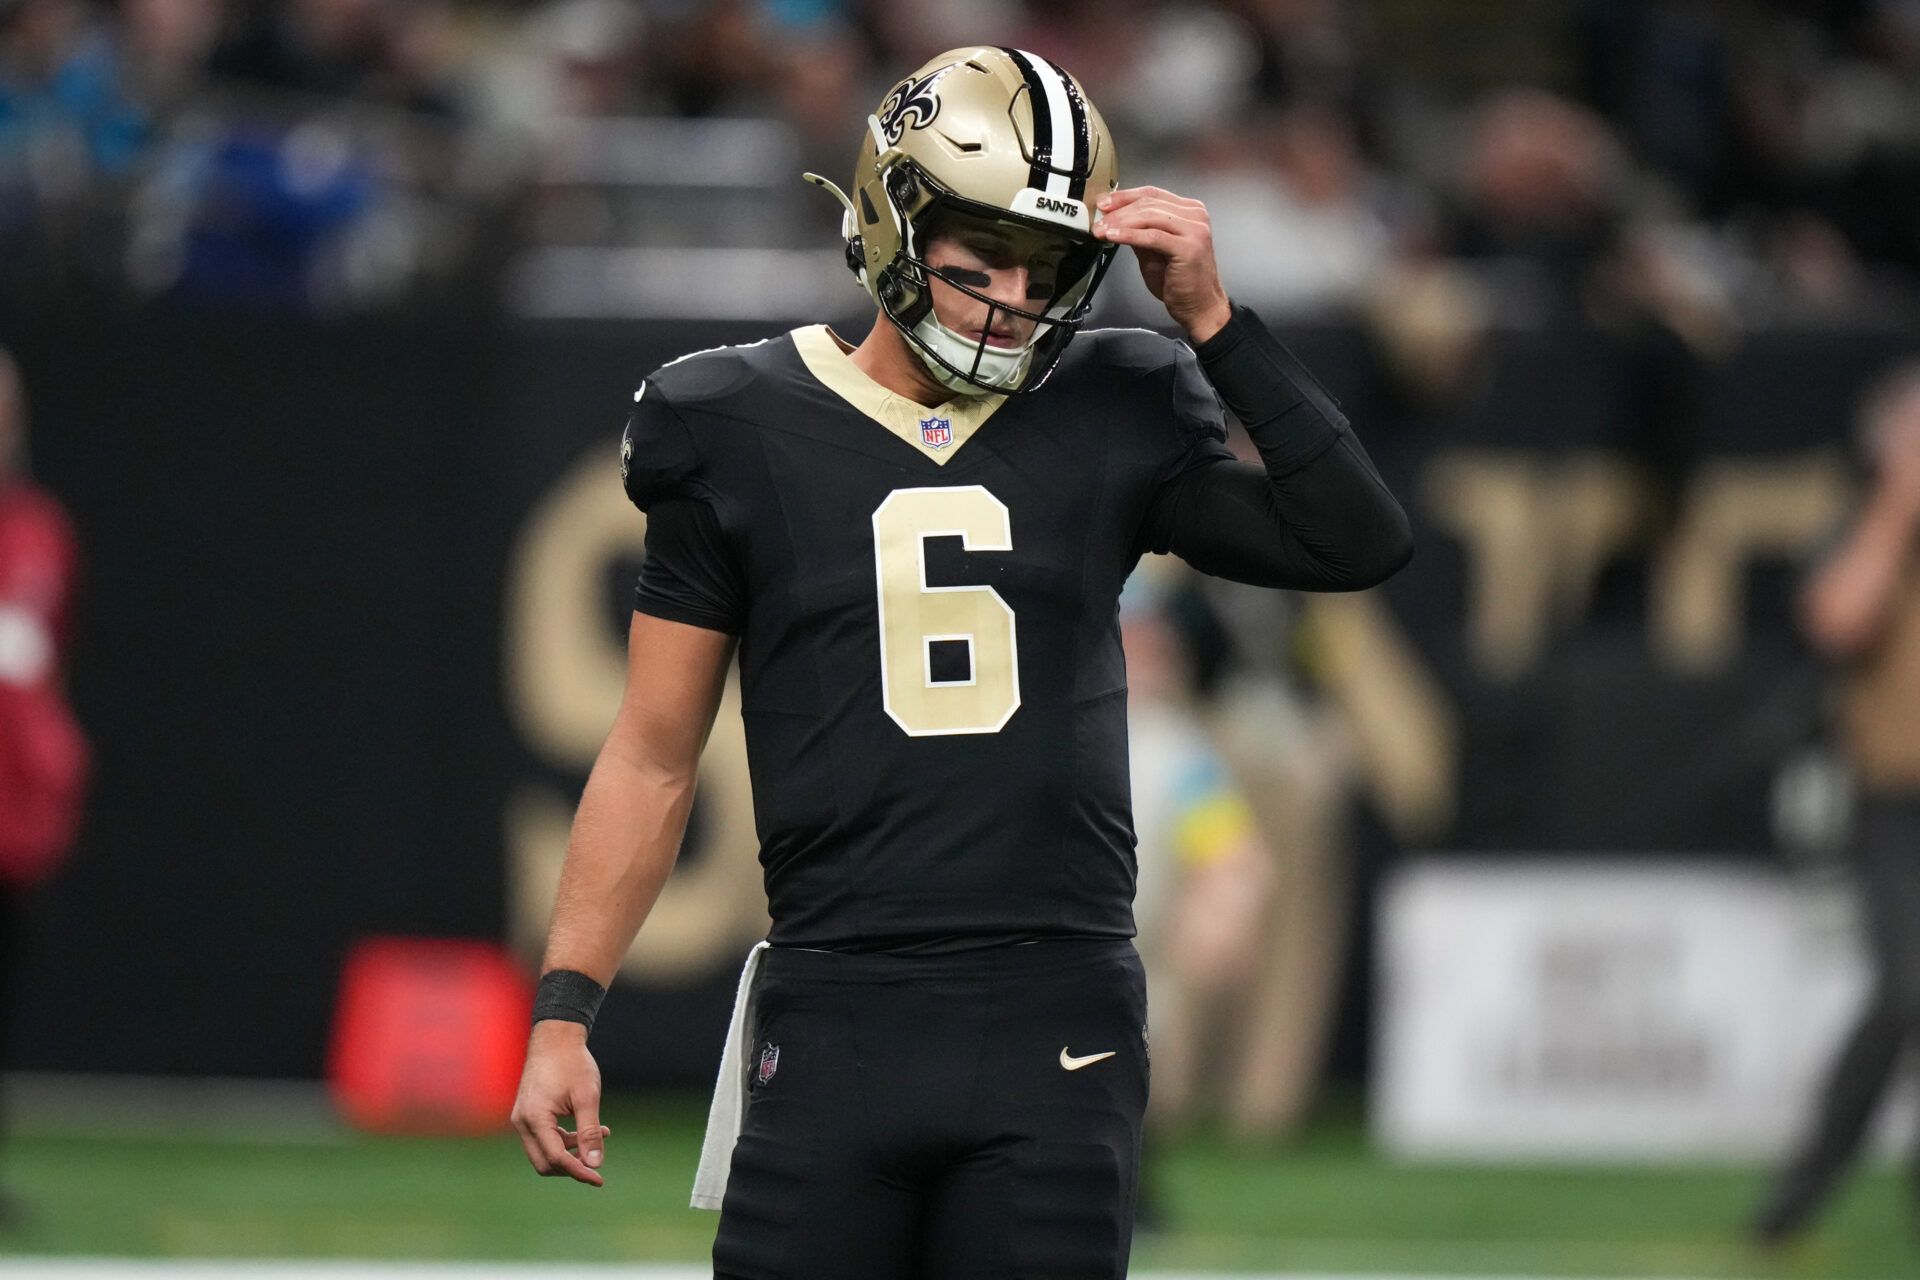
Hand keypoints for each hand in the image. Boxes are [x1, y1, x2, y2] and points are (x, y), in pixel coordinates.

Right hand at [510, 1020, 609, 1186]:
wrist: (555, 1038)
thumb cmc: (572, 1063)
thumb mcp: (587, 1097)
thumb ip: (590, 1131)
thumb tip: (595, 1164)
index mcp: (535, 1118)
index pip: (556, 1158)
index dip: (579, 1171)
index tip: (600, 1179)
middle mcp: (522, 1122)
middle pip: (544, 1162)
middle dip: (571, 1167)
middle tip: (597, 1163)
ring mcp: (522, 1118)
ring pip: (543, 1152)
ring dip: (570, 1152)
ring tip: (601, 1135)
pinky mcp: (528, 1114)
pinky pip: (544, 1138)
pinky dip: (564, 1140)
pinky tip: (589, 1129)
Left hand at [1093, 186, 1231, 342]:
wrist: (1200, 306)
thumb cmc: (1180, 282)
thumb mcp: (1153, 250)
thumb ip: (1139, 232)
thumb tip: (1114, 220)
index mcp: (1190, 211)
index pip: (1152, 194)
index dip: (1125, 196)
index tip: (1104, 203)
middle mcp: (1195, 215)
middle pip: (1149, 203)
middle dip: (1119, 210)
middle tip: (1098, 220)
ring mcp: (1195, 230)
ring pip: (1150, 216)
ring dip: (1121, 222)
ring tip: (1102, 230)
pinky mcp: (1188, 247)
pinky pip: (1152, 236)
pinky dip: (1129, 235)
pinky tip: (1114, 237)